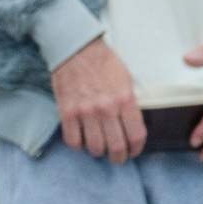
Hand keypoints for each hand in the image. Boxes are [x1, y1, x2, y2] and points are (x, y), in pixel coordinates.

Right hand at [51, 38, 144, 164]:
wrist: (75, 46)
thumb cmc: (102, 61)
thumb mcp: (126, 78)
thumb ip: (130, 103)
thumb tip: (132, 126)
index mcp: (125, 98)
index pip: (136, 136)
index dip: (136, 149)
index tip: (133, 150)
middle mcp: (106, 107)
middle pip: (116, 147)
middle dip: (119, 157)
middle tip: (117, 155)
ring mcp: (84, 111)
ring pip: (95, 148)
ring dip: (98, 151)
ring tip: (98, 145)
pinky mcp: (66, 111)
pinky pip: (73, 141)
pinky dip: (79, 145)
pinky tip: (82, 138)